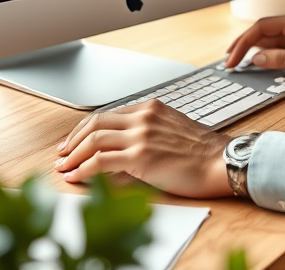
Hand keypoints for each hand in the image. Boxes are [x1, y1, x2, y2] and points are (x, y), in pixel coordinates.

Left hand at [55, 100, 232, 197]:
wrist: (222, 161)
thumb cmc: (203, 152)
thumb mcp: (172, 130)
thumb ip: (148, 132)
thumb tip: (123, 149)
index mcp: (151, 108)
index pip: (108, 114)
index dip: (85, 129)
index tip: (75, 142)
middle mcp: (143, 117)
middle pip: (95, 122)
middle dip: (73, 140)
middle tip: (62, 154)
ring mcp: (141, 135)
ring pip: (94, 140)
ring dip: (73, 156)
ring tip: (64, 168)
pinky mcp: (140, 156)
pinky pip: (101, 161)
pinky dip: (83, 170)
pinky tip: (76, 177)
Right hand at [225, 10, 284, 79]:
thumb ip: (281, 59)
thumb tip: (257, 59)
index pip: (261, 27)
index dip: (243, 42)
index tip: (232, 57)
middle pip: (261, 31)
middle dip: (243, 45)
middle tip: (228, 61)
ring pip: (267, 38)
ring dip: (252, 50)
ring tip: (236, 62)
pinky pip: (276, 45)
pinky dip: (264, 53)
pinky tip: (255, 62)